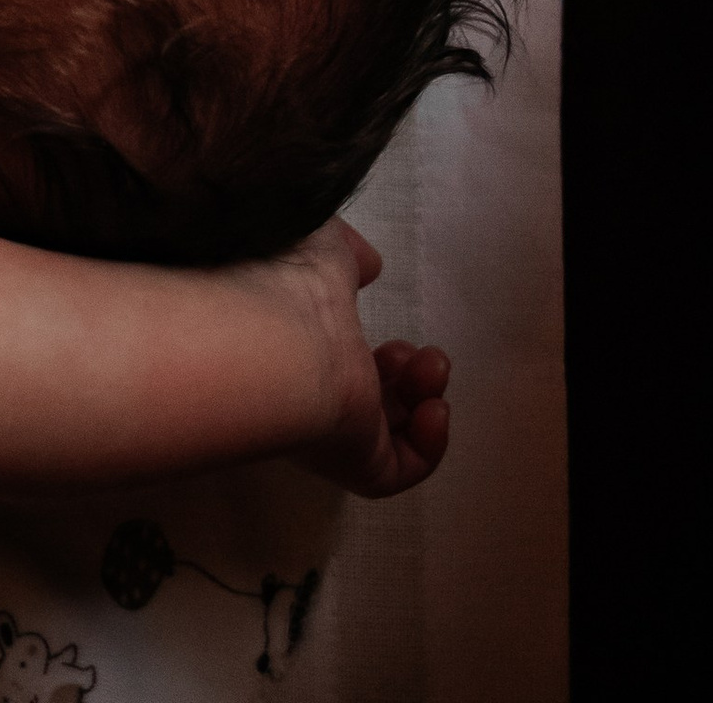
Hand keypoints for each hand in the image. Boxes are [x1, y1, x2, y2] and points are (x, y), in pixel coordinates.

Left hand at [258, 223, 452, 500]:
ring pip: (390, 433)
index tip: (386, 317)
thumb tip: (366, 263)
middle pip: (369, 399)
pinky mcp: (357, 466)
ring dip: (424, 398)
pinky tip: (434, 408)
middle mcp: (310, 393)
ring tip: (431, 368)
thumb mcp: (321, 244)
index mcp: (297, 345)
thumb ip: (345, 252)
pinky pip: (401, 469)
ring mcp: (332, 434)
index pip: (337, 357)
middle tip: (419, 353)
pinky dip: (429, 445)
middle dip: (406, 371)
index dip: (371, 341)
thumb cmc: (288, 280)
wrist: (278, 333)